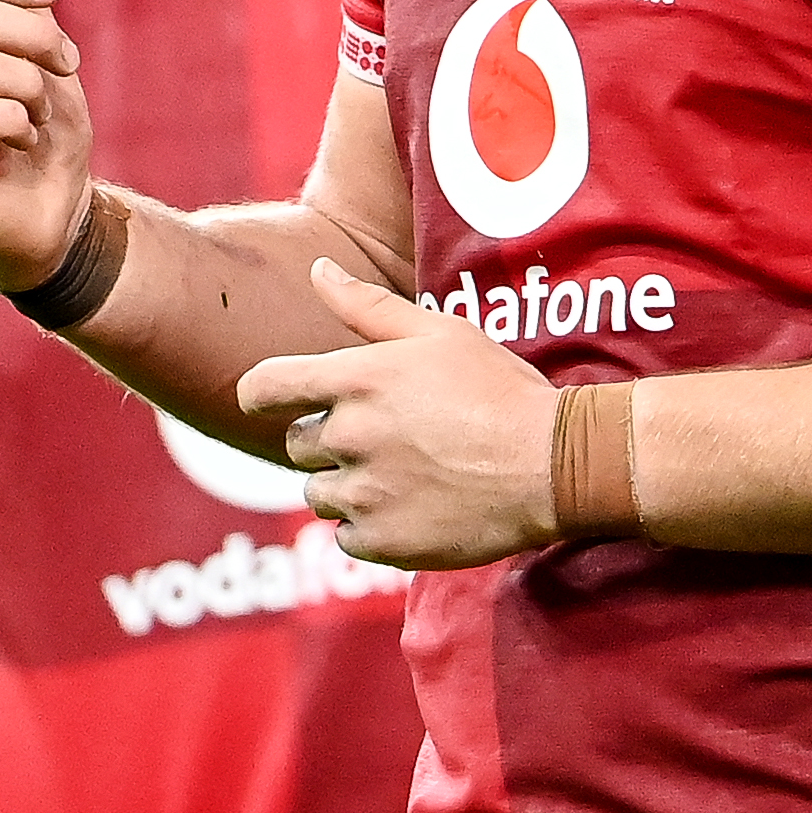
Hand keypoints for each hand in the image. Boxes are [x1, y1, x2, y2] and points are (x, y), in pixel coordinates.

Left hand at [238, 261, 563, 569]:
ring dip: (348, 486)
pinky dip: (372, 527)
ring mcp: (364, 495)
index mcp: (356, 379)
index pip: (263, 388)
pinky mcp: (383, 542)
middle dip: (327, 440)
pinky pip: (348, 538)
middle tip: (386, 437)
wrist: (553, 466)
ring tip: (405, 474)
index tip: (269, 401)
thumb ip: (368, 306)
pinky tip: (415, 508)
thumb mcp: (440, 332)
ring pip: (319, 494)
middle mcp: (350, 437)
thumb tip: (317, 270)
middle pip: (297, 445)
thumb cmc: (500, 390)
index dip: (259, 395)